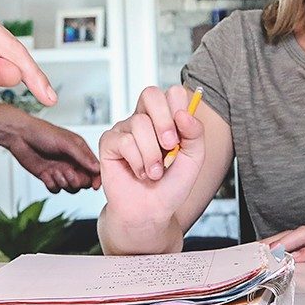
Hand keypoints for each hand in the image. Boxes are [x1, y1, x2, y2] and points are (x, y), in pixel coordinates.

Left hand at [6, 118, 100, 193]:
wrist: (20, 136)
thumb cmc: (42, 133)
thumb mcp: (66, 142)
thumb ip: (82, 156)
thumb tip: (97, 168)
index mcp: (79, 152)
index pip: (94, 169)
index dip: (96, 179)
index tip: (94, 186)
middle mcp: (71, 162)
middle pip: (84, 182)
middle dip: (76, 181)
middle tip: (67, 172)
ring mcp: (60, 170)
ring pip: (70, 188)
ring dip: (63, 183)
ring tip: (54, 172)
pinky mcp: (48, 176)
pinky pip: (56, 189)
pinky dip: (52, 184)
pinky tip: (46, 174)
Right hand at [99, 85, 202, 224]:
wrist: (151, 211)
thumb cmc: (170, 185)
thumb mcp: (194, 159)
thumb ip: (195, 134)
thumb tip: (184, 114)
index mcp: (166, 118)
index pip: (172, 93)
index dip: (178, 108)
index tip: (182, 135)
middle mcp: (144, 119)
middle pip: (150, 94)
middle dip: (164, 121)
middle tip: (170, 146)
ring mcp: (125, 129)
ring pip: (139, 124)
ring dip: (152, 155)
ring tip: (155, 172)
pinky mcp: (109, 142)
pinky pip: (124, 142)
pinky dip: (137, 162)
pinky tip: (140, 173)